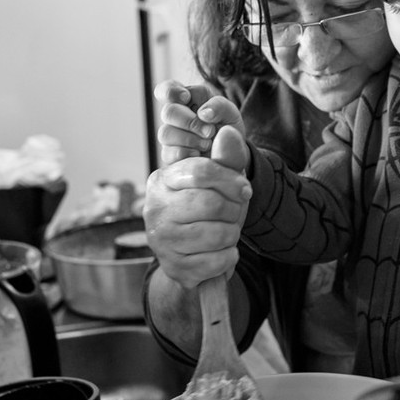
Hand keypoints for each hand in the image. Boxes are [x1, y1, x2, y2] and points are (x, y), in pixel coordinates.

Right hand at [144, 125, 250, 287]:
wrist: (192, 258)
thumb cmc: (207, 213)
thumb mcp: (217, 183)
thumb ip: (225, 158)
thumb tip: (229, 131)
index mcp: (162, 180)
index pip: (201, 171)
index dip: (231, 180)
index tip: (245, 190)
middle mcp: (154, 209)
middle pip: (211, 203)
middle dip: (234, 210)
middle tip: (234, 215)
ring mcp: (161, 241)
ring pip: (217, 233)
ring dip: (233, 235)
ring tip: (227, 233)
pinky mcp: (174, 267)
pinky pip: (218, 261)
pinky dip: (229, 257)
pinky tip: (222, 253)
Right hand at [155, 80, 244, 164]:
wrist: (229, 156)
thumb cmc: (226, 130)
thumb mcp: (230, 113)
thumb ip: (219, 106)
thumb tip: (202, 113)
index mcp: (186, 100)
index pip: (166, 89)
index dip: (170, 91)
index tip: (186, 97)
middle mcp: (174, 117)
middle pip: (167, 112)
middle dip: (190, 121)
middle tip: (210, 131)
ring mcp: (169, 137)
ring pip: (165, 133)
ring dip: (190, 139)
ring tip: (208, 144)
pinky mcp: (169, 155)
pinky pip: (168, 153)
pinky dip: (187, 153)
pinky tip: (198, 154)